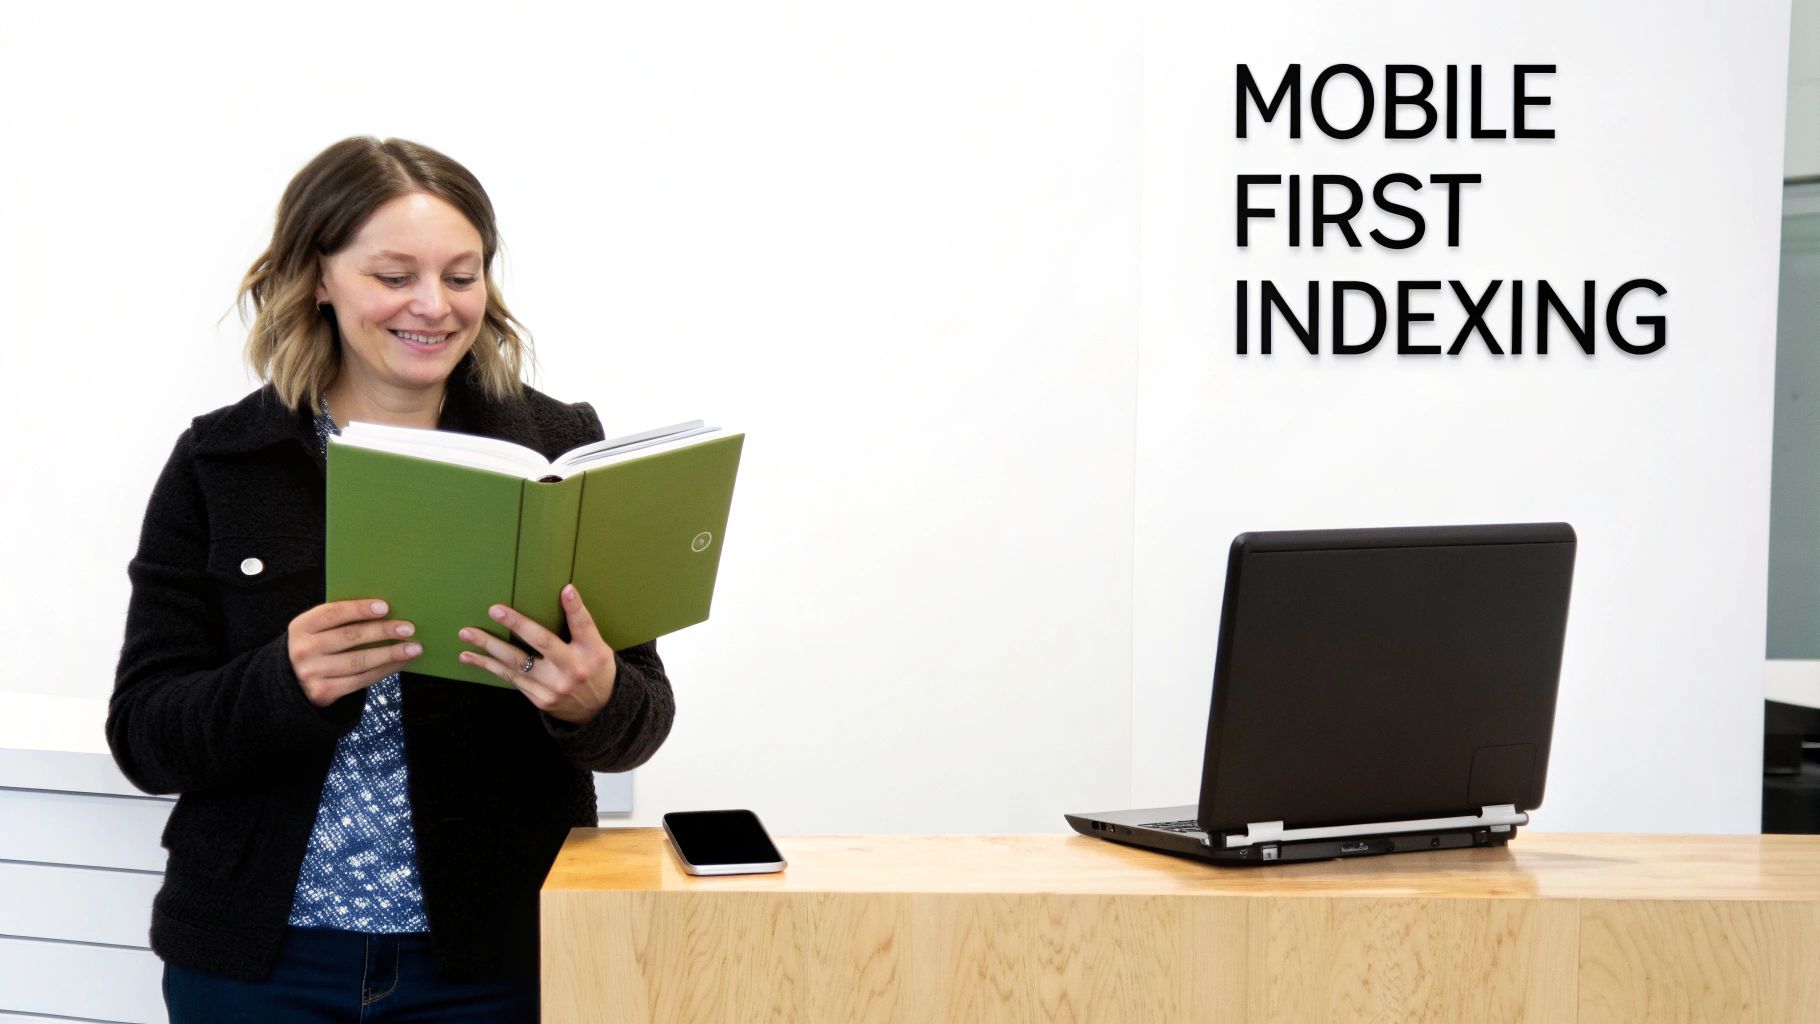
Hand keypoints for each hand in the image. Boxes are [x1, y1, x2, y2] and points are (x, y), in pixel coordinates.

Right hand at [288, 599, 419, 707]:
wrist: (292, 682)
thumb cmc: (315, 647)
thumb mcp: (316, 630)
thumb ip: (340, 620)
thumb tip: (385, 611)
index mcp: (301, 626)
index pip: (333, 613)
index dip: (359, 609)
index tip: (385, 607)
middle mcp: (303, 650)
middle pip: (350, 637)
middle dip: (383, 631)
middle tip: (408, 628)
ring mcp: (312, 673)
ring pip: (359, 661)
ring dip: (391, 654)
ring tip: (413, 648)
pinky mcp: (323, 692)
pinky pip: (361, 680)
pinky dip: (384, 670)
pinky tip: (400, 663)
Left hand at [457, 584, 617, 725]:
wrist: (599, 712)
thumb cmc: (596, 670)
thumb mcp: (598, 647)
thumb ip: (581, 626)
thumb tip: (566, 591)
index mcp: (592, 653)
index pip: (583, 626)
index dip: (574, 608)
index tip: (565, 590)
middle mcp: (572, 670)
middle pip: (542, 643)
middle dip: (517, 625)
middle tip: (495, 610)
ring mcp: (553, 688)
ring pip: (516, 664)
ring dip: (488, 648)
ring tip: (466, 635)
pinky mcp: (539, 699)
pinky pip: (511, 678)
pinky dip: (490, 667)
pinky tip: (471, 657)